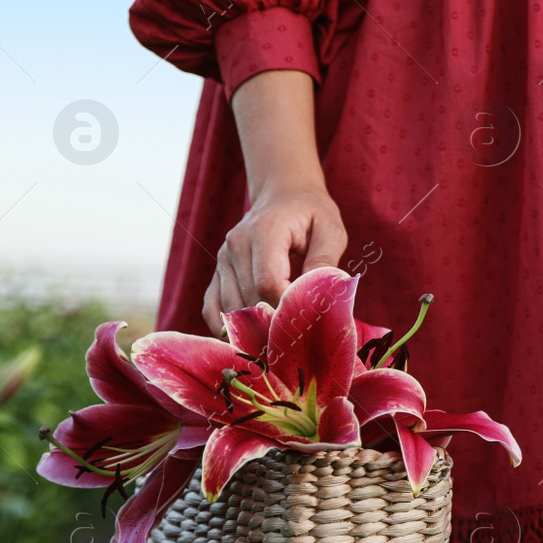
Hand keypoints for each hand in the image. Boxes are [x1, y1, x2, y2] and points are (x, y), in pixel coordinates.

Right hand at [202, 185, 346, 335]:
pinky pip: (212, 306)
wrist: (283, 194)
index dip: (286, 308)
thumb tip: (321, 296)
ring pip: (230, 308)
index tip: (307, 323)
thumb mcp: (330, 230)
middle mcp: (236, 246)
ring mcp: (223, 259)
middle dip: (272, 324)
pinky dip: (225, 327)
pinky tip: (245, 341)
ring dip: (252, 330)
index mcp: (264, 232)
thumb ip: (325, 261)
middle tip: (296, 344)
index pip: (268, 283)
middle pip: (249, 299)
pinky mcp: (219, 271)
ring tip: (276, 348)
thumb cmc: (311, 213)